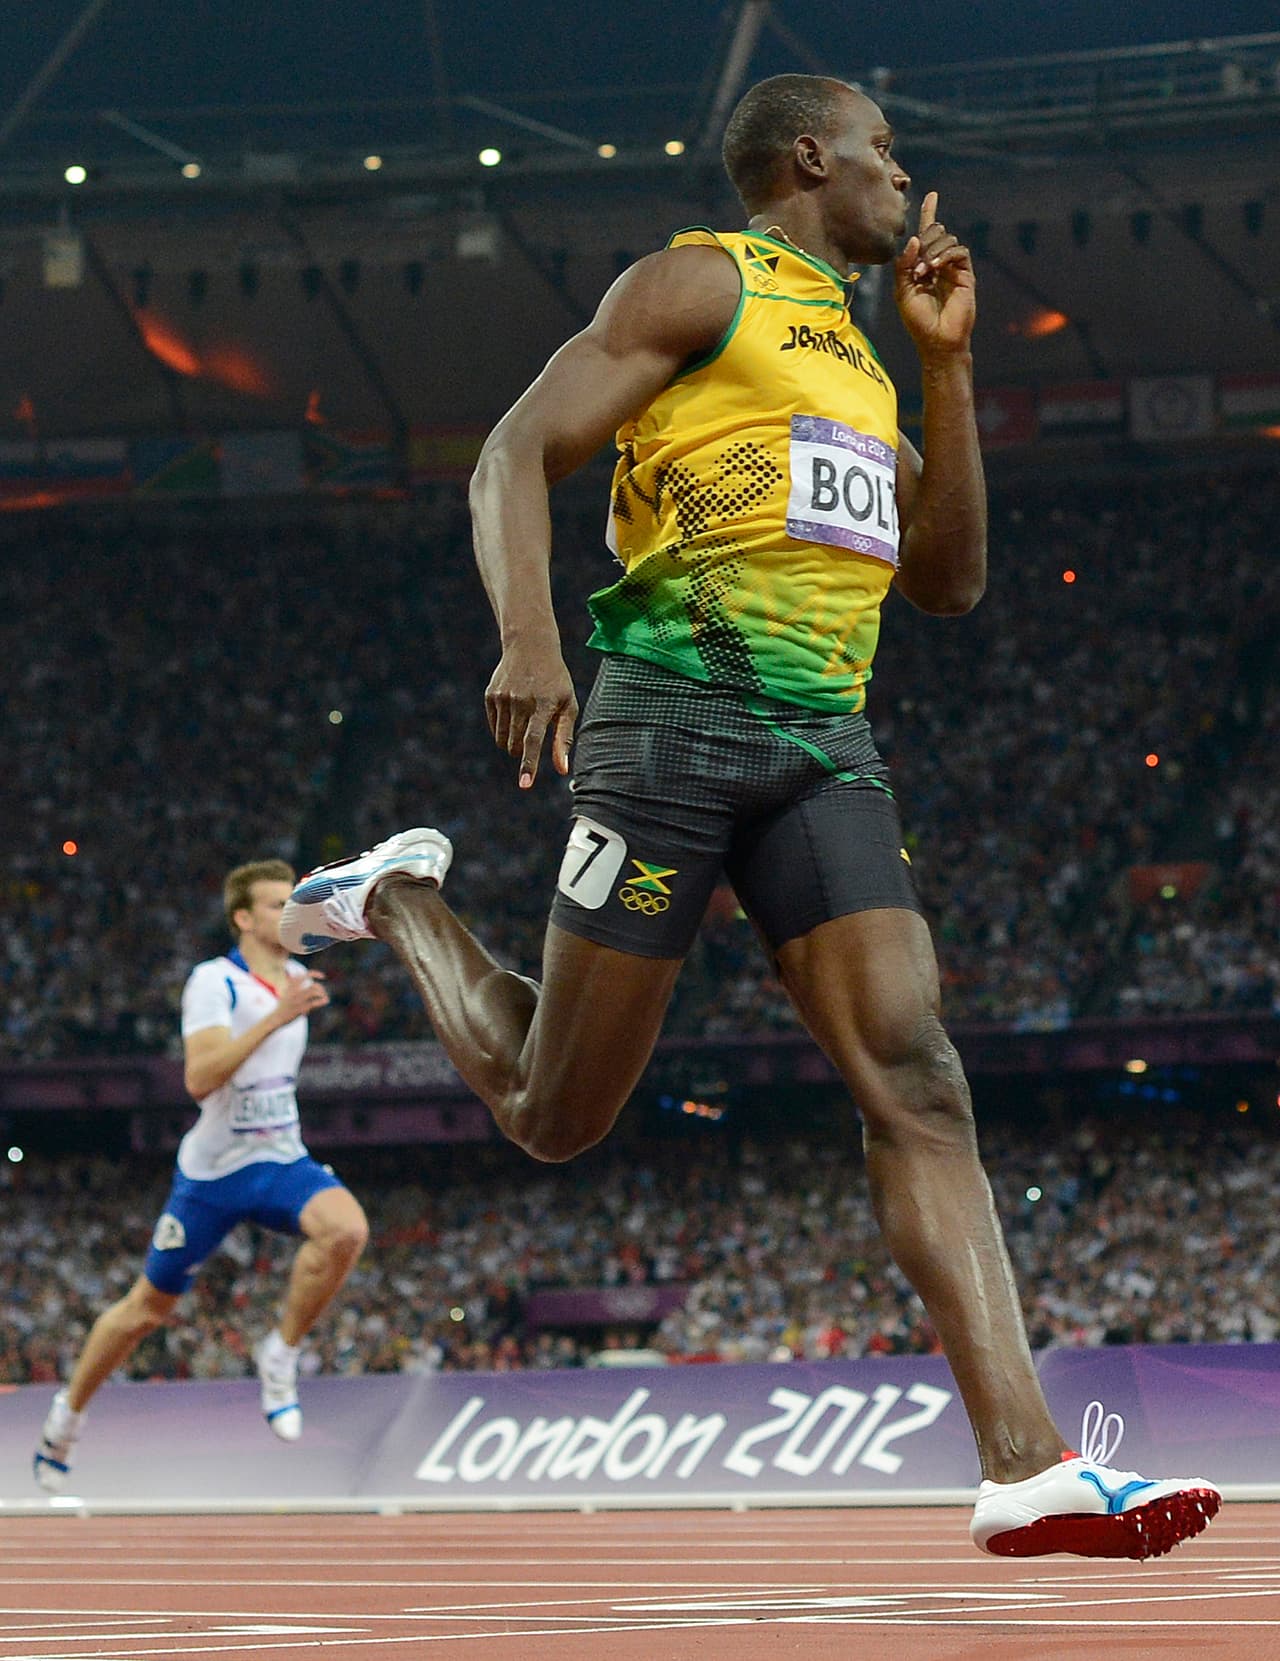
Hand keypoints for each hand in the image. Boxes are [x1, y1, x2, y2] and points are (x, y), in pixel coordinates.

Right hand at [277, 971, 328, 1021]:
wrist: (277, 1017)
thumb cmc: (283, 1005)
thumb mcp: (286, 992)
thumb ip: (293, 984)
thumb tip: (298, 976)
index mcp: (291, 985)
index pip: (306, 975)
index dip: (315, 974)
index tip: (323, 976)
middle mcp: (296, 991)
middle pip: (314, 985)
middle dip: (321, 988)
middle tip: (323, 993)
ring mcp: (299, 999)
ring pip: (316, 992)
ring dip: (323, 994)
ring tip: (325, 997)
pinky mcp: (302, 1008)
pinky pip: (315, 1002)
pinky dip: (322, 1001)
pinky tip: (326, 1001)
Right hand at [485, 642, 577, 788]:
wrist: (530, 647)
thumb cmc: (556, 681)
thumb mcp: (567, 705)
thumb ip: (564, 738)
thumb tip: (563, 770)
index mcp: (544, 704)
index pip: (534, 740)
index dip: (529, 764)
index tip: (525, 784)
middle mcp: (521, 701)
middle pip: (516, 745)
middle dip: (523, 751)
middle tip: (533, 735)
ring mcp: (503, 698)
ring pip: (502, 740)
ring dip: (512, 742)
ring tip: (525, 722)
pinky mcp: (490, 696)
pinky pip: (494, 727)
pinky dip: (503, 728)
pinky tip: (514, 710)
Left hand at [894, 192, 975, 358]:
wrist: (937, 340)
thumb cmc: (918, 320)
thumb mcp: (902, 291)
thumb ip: (903, 265)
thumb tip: (914, 239)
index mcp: (923, 265)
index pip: (927, 234)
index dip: (929, 213)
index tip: (932, 195)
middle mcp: (939, 263)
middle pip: (935, 232)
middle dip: (924, 241)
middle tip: (917, 267)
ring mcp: (954, 268)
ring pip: (947, 239)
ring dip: (932, 251)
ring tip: (925, 272)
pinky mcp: (966, 274)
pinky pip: (959, 251)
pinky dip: (946, 255)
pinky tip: (936, 268)